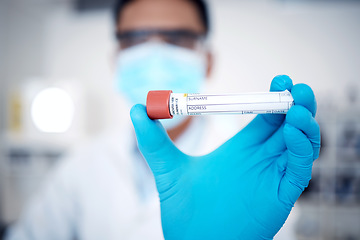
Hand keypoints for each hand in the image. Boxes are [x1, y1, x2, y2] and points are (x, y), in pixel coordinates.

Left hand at [130, 75, 319, 239]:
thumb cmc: (184, 211)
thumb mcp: (166, 169)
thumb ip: (153, 140)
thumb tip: (136, 109)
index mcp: (242, 148)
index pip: (266, 116)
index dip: (274, 97)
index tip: (279, 79)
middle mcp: (261, 159)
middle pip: (289, 125)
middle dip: (296, 103)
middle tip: (296, 86)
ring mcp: (273, 176)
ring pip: (301, 143)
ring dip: (304, 122)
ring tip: (299, 104)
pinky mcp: (281, 194)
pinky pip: (298, 167)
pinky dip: (301, 147)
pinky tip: (292, 131)